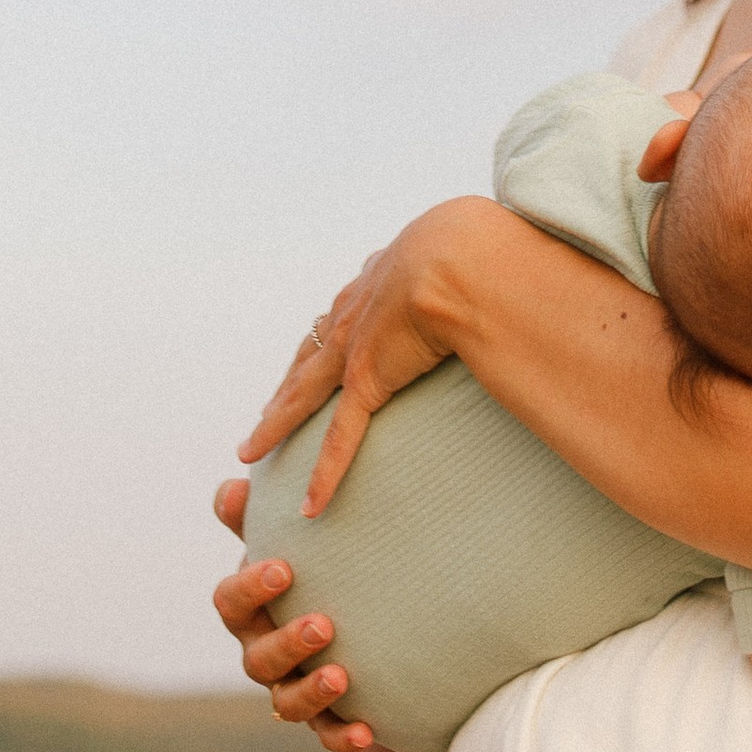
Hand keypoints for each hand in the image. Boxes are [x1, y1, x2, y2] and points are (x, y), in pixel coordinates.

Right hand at [208, 476, 372, 751]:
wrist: (362, 612)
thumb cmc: (315, 560)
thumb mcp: (291, 534)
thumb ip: (261, 512)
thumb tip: (236, 486)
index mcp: (249, 608)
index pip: (231, 601)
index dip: (251, 587)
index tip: (285, 568)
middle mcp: (262, 651)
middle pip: (258, 658)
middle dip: (287, 643)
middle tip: (323, 625)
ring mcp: (289, 688)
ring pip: (286, 702)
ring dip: (311, 692)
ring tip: (342, 675)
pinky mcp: (322, 717)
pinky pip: (325, 733)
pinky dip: (341, 734)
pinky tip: (367, 730)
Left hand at [236, 200, 488, 514]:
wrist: (459, 256)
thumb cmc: (474, 246)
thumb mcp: (464, 250)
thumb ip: (468, 267)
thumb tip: (499, 270)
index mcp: (377, 278)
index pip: (341, 314)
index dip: (324, 336)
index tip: (313, 354)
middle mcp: (354, 310)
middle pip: (308, 354)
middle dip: (286, 383)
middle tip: (266, 409)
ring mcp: (355, 347)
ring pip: (302, 394)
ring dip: (276, 423)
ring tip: (252, 448)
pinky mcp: (367, 379)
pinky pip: (339, 438)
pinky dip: (324, 473)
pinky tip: (309, 505)